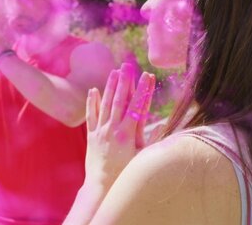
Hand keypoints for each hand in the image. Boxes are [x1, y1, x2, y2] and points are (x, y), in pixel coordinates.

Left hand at [84, 63, 155, 188]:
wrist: (101, 186)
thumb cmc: (125, 175)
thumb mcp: (142, 158)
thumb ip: (150, 141)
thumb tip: (160, 124)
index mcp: (127, 134)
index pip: (137, 106)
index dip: (143, 90)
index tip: (147, 75)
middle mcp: (112, 129)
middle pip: (119, 100)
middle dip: (125, 81)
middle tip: (128, 65)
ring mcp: (100, 131)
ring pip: (105, 104)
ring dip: (110, 87)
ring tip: (114, 72)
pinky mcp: (91, 136)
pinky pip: (90, 116)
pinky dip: (92, 102)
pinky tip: (93, 90)